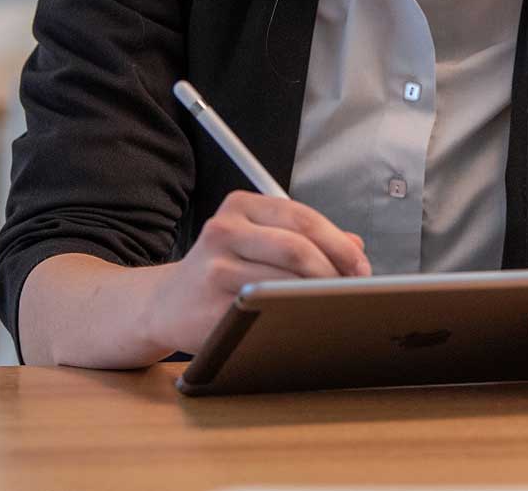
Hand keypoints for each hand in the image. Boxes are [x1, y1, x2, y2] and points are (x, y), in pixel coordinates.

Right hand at [148, 191, 369, 353]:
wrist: (165, 304)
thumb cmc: (221, 269)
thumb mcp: (256, 238)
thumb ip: (302, 236)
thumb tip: (355, 245)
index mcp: (240, 206)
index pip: (302, 217)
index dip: (339, 243)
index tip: (361, 266)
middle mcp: (223, 230)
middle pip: (297, 248)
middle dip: (334, 272)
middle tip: (354, 290)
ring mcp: (214, 268)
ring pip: (282, 281)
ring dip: (317, 296)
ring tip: (335, 305)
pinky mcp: (209, 307)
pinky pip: (263, 312)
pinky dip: (290, 317)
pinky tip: (303, 321)